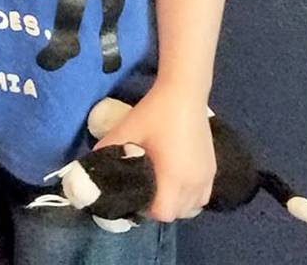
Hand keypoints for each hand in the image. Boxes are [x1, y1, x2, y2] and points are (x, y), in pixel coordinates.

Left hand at [93, 82, 215, 221]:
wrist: (184, 93)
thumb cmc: (155, 113)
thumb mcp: (126, 130)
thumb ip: (108, 148)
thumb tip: (93, 163)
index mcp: (174, 177)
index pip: (163, 213)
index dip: (146, 210)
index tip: (135, 194)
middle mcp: (195, 183)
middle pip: (177, 213)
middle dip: (159, 207)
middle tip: (143, 189)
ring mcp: (207, 177)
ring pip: (193, 207)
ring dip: (176, 203)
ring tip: (160, 186)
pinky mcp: (213, 169)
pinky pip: (202, 196)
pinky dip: (190, 197)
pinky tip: (177, 181)